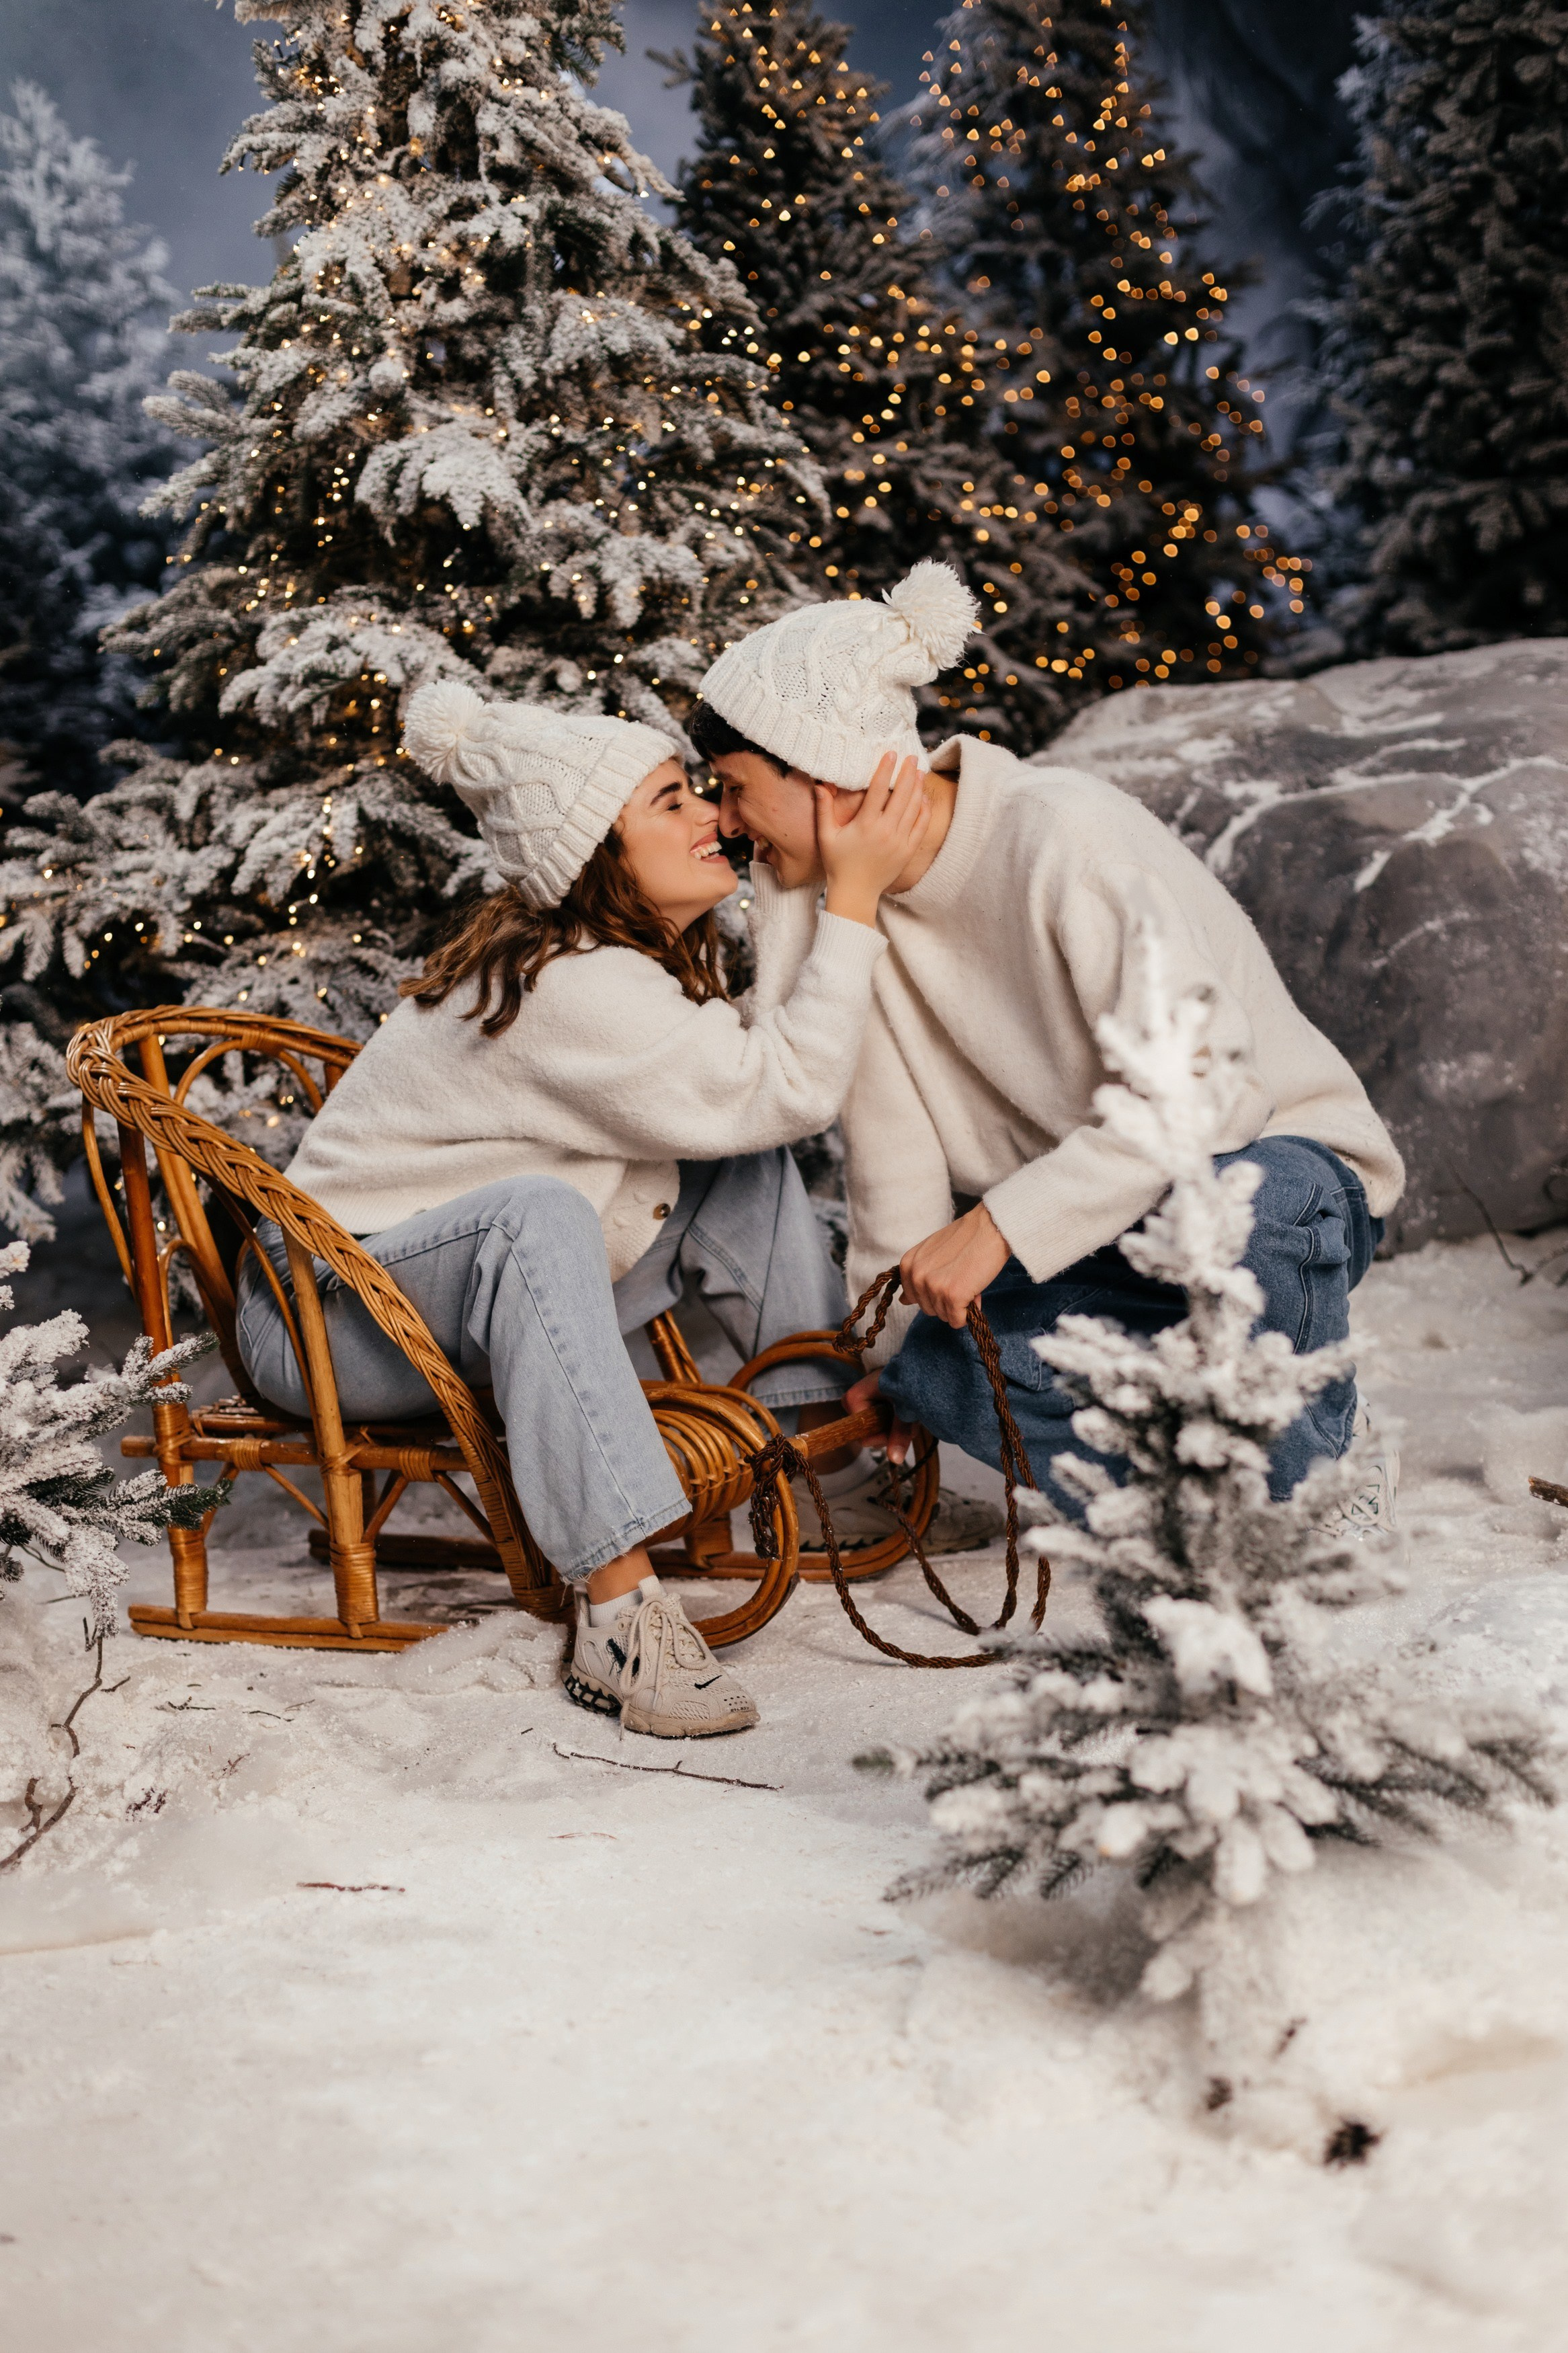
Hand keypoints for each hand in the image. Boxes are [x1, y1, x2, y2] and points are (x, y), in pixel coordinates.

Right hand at [815, 752, 929, 926]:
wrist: (856, 893)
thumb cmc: (838, 864)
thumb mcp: (826, 836)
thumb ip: (824, 810)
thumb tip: (820, 785)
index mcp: (865, 825)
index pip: (879, 790)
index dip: (886, 770)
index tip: (892, 754)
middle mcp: (885, 831)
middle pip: (901, 795)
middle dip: (908, 773)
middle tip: (911, 757)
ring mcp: (899, 842)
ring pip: (914, 808)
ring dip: (918, 788)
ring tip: (919, 772)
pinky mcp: (907, 851)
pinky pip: (921, 826)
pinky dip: (924, 811)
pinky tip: (924, 798)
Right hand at [844, 1368, 915, 1468]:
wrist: (914, 1365)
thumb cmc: (908, 1380)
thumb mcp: (907, 1409)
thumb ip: (900, 1433)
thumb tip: (895, 1460)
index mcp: (853, 1399)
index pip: (864, 1434)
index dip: (884, 1434)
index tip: (900, 1421)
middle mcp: (850, 1402)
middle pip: (869, 1434)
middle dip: (892, 1430)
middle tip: (908, 1415)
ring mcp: (858, 1404)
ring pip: (876, 1430)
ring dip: (896, 1427)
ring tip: (908, 1410)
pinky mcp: (866, 1405)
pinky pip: (878, 1423)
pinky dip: (894, 1421)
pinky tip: (904, 1410)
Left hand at [899, 1203, 1011, 1328]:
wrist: (989, 1227)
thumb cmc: (965, 1238)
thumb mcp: (931, 1253)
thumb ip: (916, 1276)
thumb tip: (903, 1301)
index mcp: (908, 1265)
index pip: (914, 1298)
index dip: (934, 1292)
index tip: (947, 1278)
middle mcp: (916, 1276)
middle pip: (928, 1309)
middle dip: (946, 1301)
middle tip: (962, 1279)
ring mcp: (934, 1287)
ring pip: (944, 1316)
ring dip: (959, 1306)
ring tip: (969, 1282)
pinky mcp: (952, 1296)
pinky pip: (957, 1320)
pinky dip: (968, 1313)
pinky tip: (975, 1293)